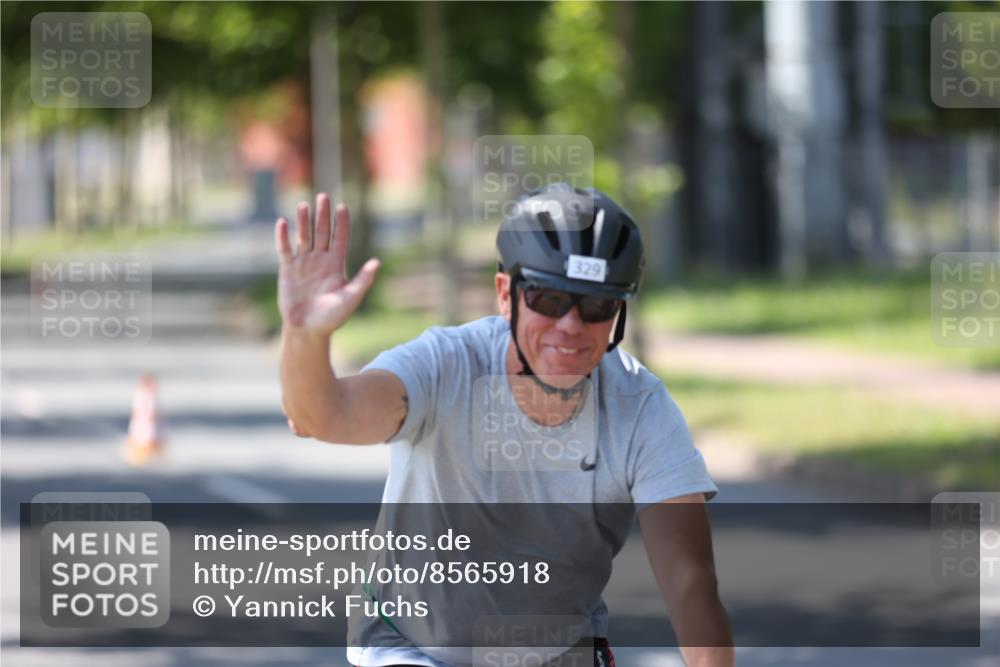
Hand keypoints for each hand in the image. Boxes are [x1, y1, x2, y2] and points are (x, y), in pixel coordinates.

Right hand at [274, 194, 379, 335]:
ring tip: (303, 205)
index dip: (342, 223)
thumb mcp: (351, 298)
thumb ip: (363, 280)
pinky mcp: (287, 270)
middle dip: (323, 215)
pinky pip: (285, 249)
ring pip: (304, 237)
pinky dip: (283, 237)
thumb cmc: (332, 317)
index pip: (340, 238)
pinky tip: (283, 222)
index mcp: (337, 265)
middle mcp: (320, 260)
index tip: (343, 207)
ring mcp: (303, 263)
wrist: (308, 330)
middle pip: (322, 232)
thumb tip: (378, 263)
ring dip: (303, 221)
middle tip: (323, 196)